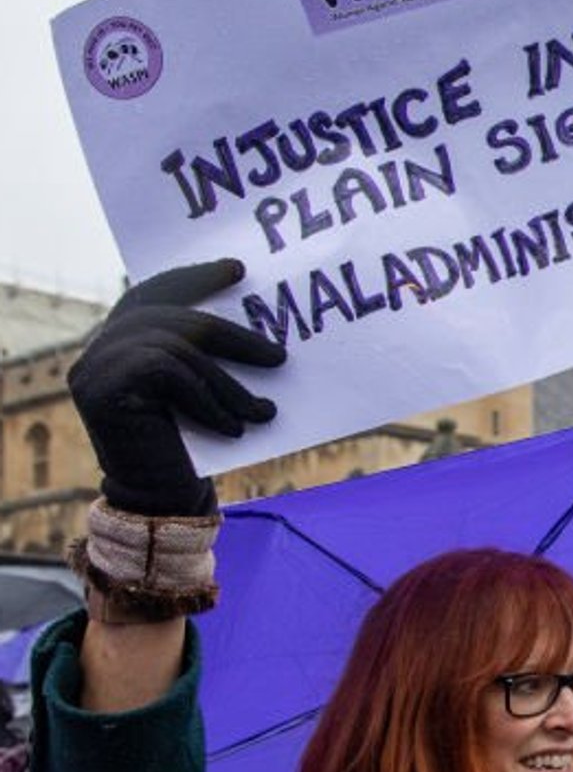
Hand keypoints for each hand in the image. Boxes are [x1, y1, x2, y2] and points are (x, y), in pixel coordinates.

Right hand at [67, 260, 284, 515]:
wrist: (161, 501)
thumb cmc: (192, 448)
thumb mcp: (205, 393)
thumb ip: (207, 358)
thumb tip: (261, 330)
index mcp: (122, 341)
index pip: (155, 295)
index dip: (193, 279)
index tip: (238, 270)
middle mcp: (100, 347)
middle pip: (173, 319)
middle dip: (233, 335)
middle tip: (279, 356)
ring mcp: (94, 365)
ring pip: (177, 348)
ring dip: (230, 383)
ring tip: (266, 412)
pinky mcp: (99, 388)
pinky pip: (168, 373)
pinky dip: (209, 400)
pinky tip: (235, 428)